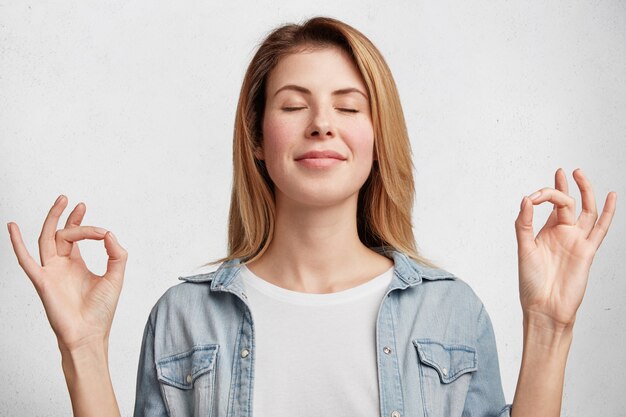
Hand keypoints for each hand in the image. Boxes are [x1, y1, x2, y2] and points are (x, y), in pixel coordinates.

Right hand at [7, 195, 127, 352]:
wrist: (89, 333)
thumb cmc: (101, 310)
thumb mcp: (116, 276)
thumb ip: (116, 254)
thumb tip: (108, 233)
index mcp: (76, 265)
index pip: (76, 237)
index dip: (88, 227)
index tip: (103, 232)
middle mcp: (61, 266)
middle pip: (60, 234)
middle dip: (65, 216)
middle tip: (72, 201)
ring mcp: (50, 272)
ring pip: (46, 239)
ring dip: (52, 220)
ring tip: (61, 201)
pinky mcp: (42, 281)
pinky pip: (26, 260)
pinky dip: (17, 244)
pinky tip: (12, 227)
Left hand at [514, 168, 615, 329]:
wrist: (544, 307)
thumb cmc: (531, 282)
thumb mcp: (524, 248)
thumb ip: (524, 224)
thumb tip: (526, 199)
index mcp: (546, 232)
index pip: (550, 205)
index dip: (544, 194)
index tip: (533, 196)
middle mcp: (563, 234)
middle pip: (568, 204)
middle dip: (564, 187)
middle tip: (563, 171)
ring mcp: (576, 241)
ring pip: (586, 211)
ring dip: (585, 192)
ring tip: (579, 173)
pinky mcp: (587, 251)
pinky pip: (600, 229)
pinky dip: (608, 213)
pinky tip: (612, 197)